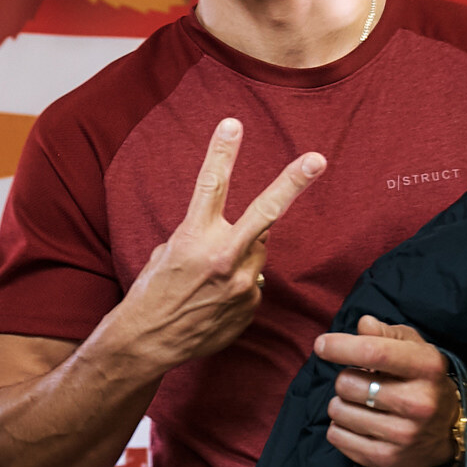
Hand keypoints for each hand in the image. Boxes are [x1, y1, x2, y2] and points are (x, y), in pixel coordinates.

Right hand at [120, 119, 324, 373]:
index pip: (211, 184)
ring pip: (258, 251)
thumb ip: (204, 235)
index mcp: (194, 237)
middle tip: (317, 160)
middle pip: (265, 212)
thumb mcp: (169, 252)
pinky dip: (239, 283)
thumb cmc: (153, 292)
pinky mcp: (250, 307)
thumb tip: (234, 234)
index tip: (233, 124)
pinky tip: (216, 297)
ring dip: (242, 253)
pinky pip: (253, 283)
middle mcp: (223, 258)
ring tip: (213, 275)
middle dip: (293, 182)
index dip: (222, 152)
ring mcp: (241, 285)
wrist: (149, 342)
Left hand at [315, 316, 455, 466]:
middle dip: (346, 379)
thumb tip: (362, 325)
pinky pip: (337, 436)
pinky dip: (340, 427)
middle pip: (347, 383)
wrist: (452, 431)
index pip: (373, 353)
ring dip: (342, 404)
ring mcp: (403, 436)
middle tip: (362, 383)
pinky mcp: (386, 460)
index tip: (322, 345)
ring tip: (362, 404)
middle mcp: (418, 403)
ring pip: (338, 410)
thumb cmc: (424, 381)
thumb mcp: (415, 349)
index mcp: (427, 368)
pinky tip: (359, 424)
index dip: (340, 347)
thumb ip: (387, 333)